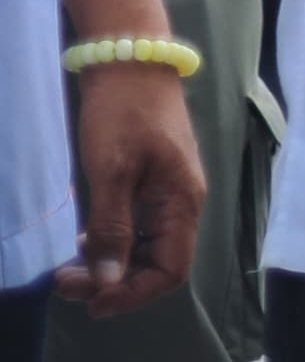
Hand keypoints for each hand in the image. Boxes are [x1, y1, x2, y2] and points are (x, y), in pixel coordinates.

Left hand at [56, 60, 201, 315]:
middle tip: (64, 282)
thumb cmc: (123, 113)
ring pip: (146, 249)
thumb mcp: (111, 170)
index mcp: (182, 203)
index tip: (88, 301)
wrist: (130, 60)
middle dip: (113, 282)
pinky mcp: (152, 182)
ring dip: (110, 266)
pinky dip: (112, 243)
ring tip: (69, 267)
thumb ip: (112, 227)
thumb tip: (108, 282)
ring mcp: (168, 193)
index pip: (170, 271)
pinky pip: (138, 228)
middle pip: (157, 264)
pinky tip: (86, 239)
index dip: (131, 294)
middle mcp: (182, 204)